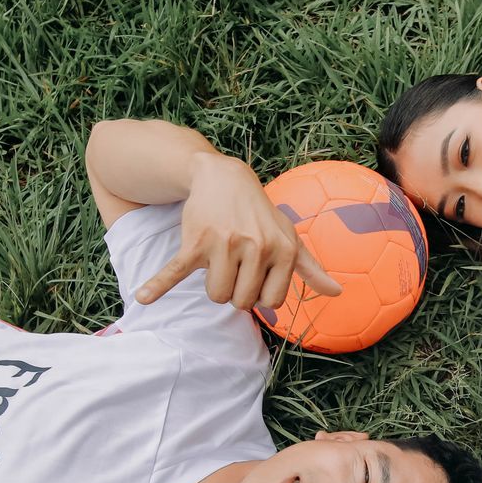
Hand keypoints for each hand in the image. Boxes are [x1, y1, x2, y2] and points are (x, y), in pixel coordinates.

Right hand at [136, 154, 342, 308]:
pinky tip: (145, 297)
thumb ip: (310, 267)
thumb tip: (336, 292)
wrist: (223, 178)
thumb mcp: (289, 236)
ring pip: (216, 296)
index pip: (270, 303)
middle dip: (235, 291)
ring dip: (214, 286)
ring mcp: (223, 245)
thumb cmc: (260, 214)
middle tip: (235, 266)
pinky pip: (175, 272)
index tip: (256, 276)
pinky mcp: (194, 242)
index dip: (259, 296)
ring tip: (219, 262)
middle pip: (240, 302)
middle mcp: (255, 246)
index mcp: (281, 250)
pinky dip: (158, 285)